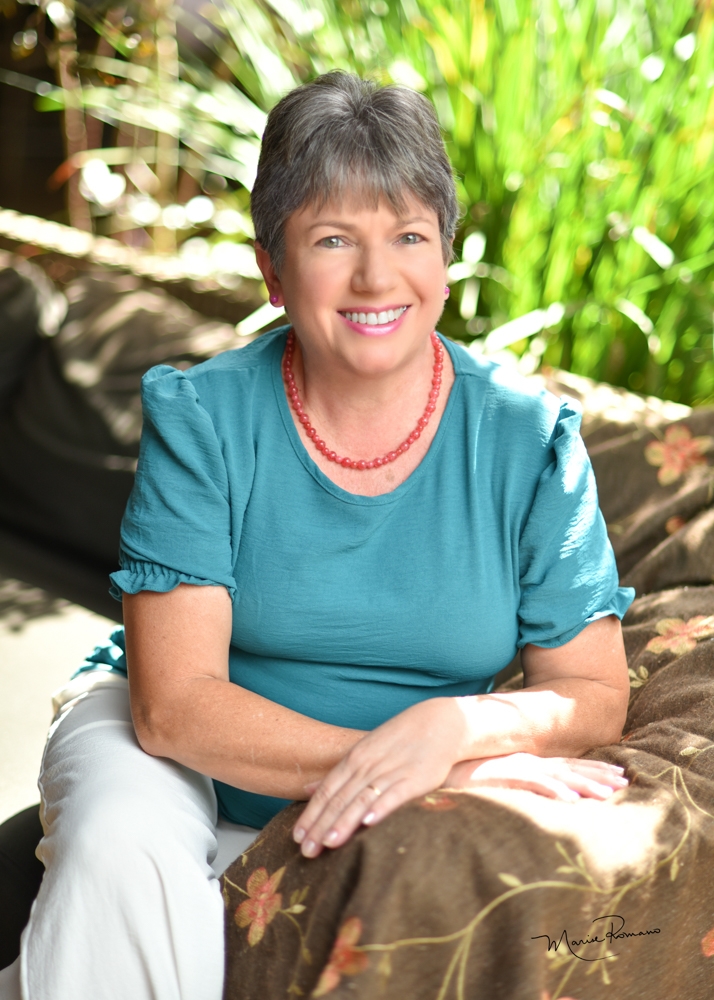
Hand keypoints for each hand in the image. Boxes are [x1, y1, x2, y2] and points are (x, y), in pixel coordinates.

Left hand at [293, 698, 466, 857]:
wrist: (439, 724)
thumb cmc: (399, 742)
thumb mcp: (363, 752)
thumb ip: (337, 774)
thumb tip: (306, 790)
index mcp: (354, 759)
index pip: (326, 791)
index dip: (310, 814)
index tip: (296, 838)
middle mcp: (367, 766)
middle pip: (339, 799)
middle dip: (320, 826)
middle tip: (306, 851)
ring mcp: (390, 771)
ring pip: (361, 800)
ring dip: (344, 822)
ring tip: (328, 844)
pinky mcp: (414, 778)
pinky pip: (394, 795)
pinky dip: (380, 808)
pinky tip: (368, 823)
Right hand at [444, 753, 628, 802]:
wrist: (437, 763)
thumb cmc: (463, 777)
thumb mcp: (496, 783)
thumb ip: (515, 788)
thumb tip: (534, 802)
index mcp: (528, 764)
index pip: (567, 768)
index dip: (592, 771)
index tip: (616, 777)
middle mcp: (527, 763)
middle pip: (570, 769)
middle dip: (599, 775)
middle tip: (625, 781)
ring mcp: (517, 767)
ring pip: (559, 776)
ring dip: (585, 784)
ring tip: (608, 793)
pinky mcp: (504, 775)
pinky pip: (534, 783)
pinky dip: (553, 789)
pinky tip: (571, 799)